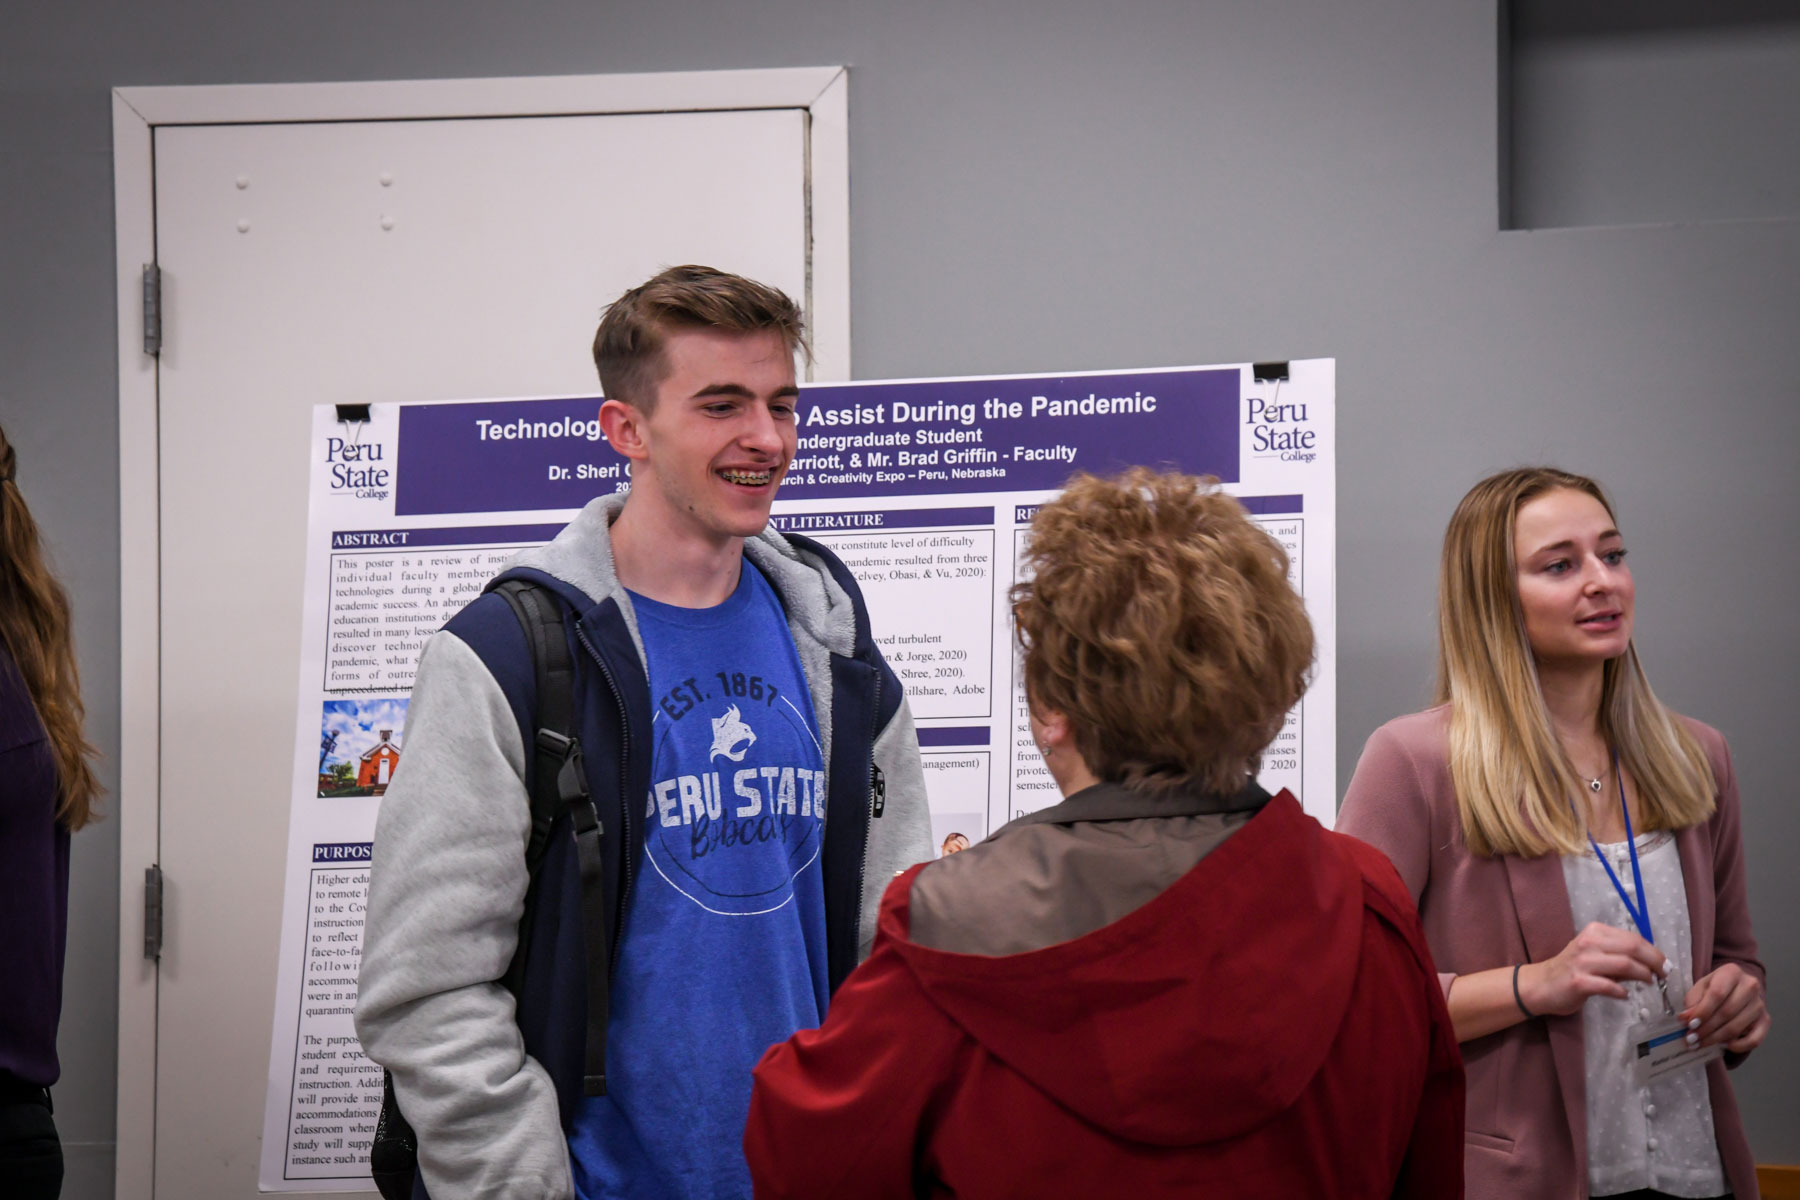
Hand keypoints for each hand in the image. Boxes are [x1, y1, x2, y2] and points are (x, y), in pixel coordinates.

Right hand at [1522, 922, 1667, 1016]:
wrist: (1542, 984)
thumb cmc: (1573, 968)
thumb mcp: (1595, 954)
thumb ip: (1620, 956)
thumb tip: (1652, 963)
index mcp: (1595, 932)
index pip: (1633, 938)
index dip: (1654, 951)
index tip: (1664, 964)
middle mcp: (1589, 943)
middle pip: (1632, 947)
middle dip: (1654, 961)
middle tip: (1664, 973)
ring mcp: (1583, 962)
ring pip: (1625, 965)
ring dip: (1643, 975)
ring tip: (1649, 982)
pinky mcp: (1579, 982)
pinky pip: (1609, 986)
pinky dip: (1622, 992)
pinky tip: (1624, 995)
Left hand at [1682, 963, 1768, 1053]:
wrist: (1737, 988)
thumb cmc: (1716, 987)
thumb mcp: (1701, 987)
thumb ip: (1692, 1001)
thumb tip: (1685, 1018)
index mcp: (1732, 972)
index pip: (1717, 994)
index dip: (1703, 1011)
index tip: (1690, 1024)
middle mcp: (1750, 986)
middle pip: (1727, 1012)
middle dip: (1707, 1028)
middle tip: (1692, 1038)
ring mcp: (1760, 1004)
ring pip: (1737, 1026)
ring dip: (1716, 1038)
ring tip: (1700, 1043)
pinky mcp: (1766, 1020)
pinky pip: (1755, 1039)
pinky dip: (1740, 1046)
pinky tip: (1725, 1045)